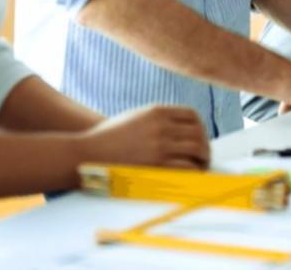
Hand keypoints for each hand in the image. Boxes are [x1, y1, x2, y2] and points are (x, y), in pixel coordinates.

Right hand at [80, 105, 209, 169]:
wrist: (86, 155)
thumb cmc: (107, 139)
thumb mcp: (134, 118)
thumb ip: (156, 120)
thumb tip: (179, 130)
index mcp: (156, 111)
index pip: (191, 114)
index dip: (199, 127)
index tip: (199, 138)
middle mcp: (161, 126)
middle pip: (197, 133)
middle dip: (204, 146)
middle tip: (204, 157)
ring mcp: (159, 146)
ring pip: (196, 150)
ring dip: (203, 160)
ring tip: (201, 168)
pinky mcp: (156, 166)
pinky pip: (187, 168)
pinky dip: (194, 172)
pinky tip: (191, 177)